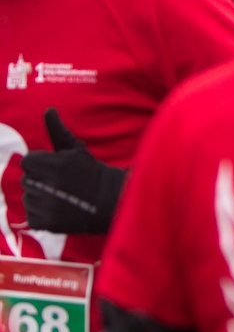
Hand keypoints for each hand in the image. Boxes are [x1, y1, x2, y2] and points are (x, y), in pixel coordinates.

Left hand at [20, 108, 125, 234]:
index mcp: (47, 164)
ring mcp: (42, 205)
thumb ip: (57, 130)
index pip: (28, 162)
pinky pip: (31, 216)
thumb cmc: (90, 171)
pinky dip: (42, 215)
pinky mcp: (44, 222)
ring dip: (40, 198)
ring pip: (28, 198)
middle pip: (27, 180)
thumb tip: (48, 109)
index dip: (42, 165)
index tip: (58, 170)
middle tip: (62, 184)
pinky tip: (59, 210)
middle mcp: (43, 184)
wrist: (108, 201)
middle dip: (41, 181)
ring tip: (61, 197)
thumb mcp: (75, 149)